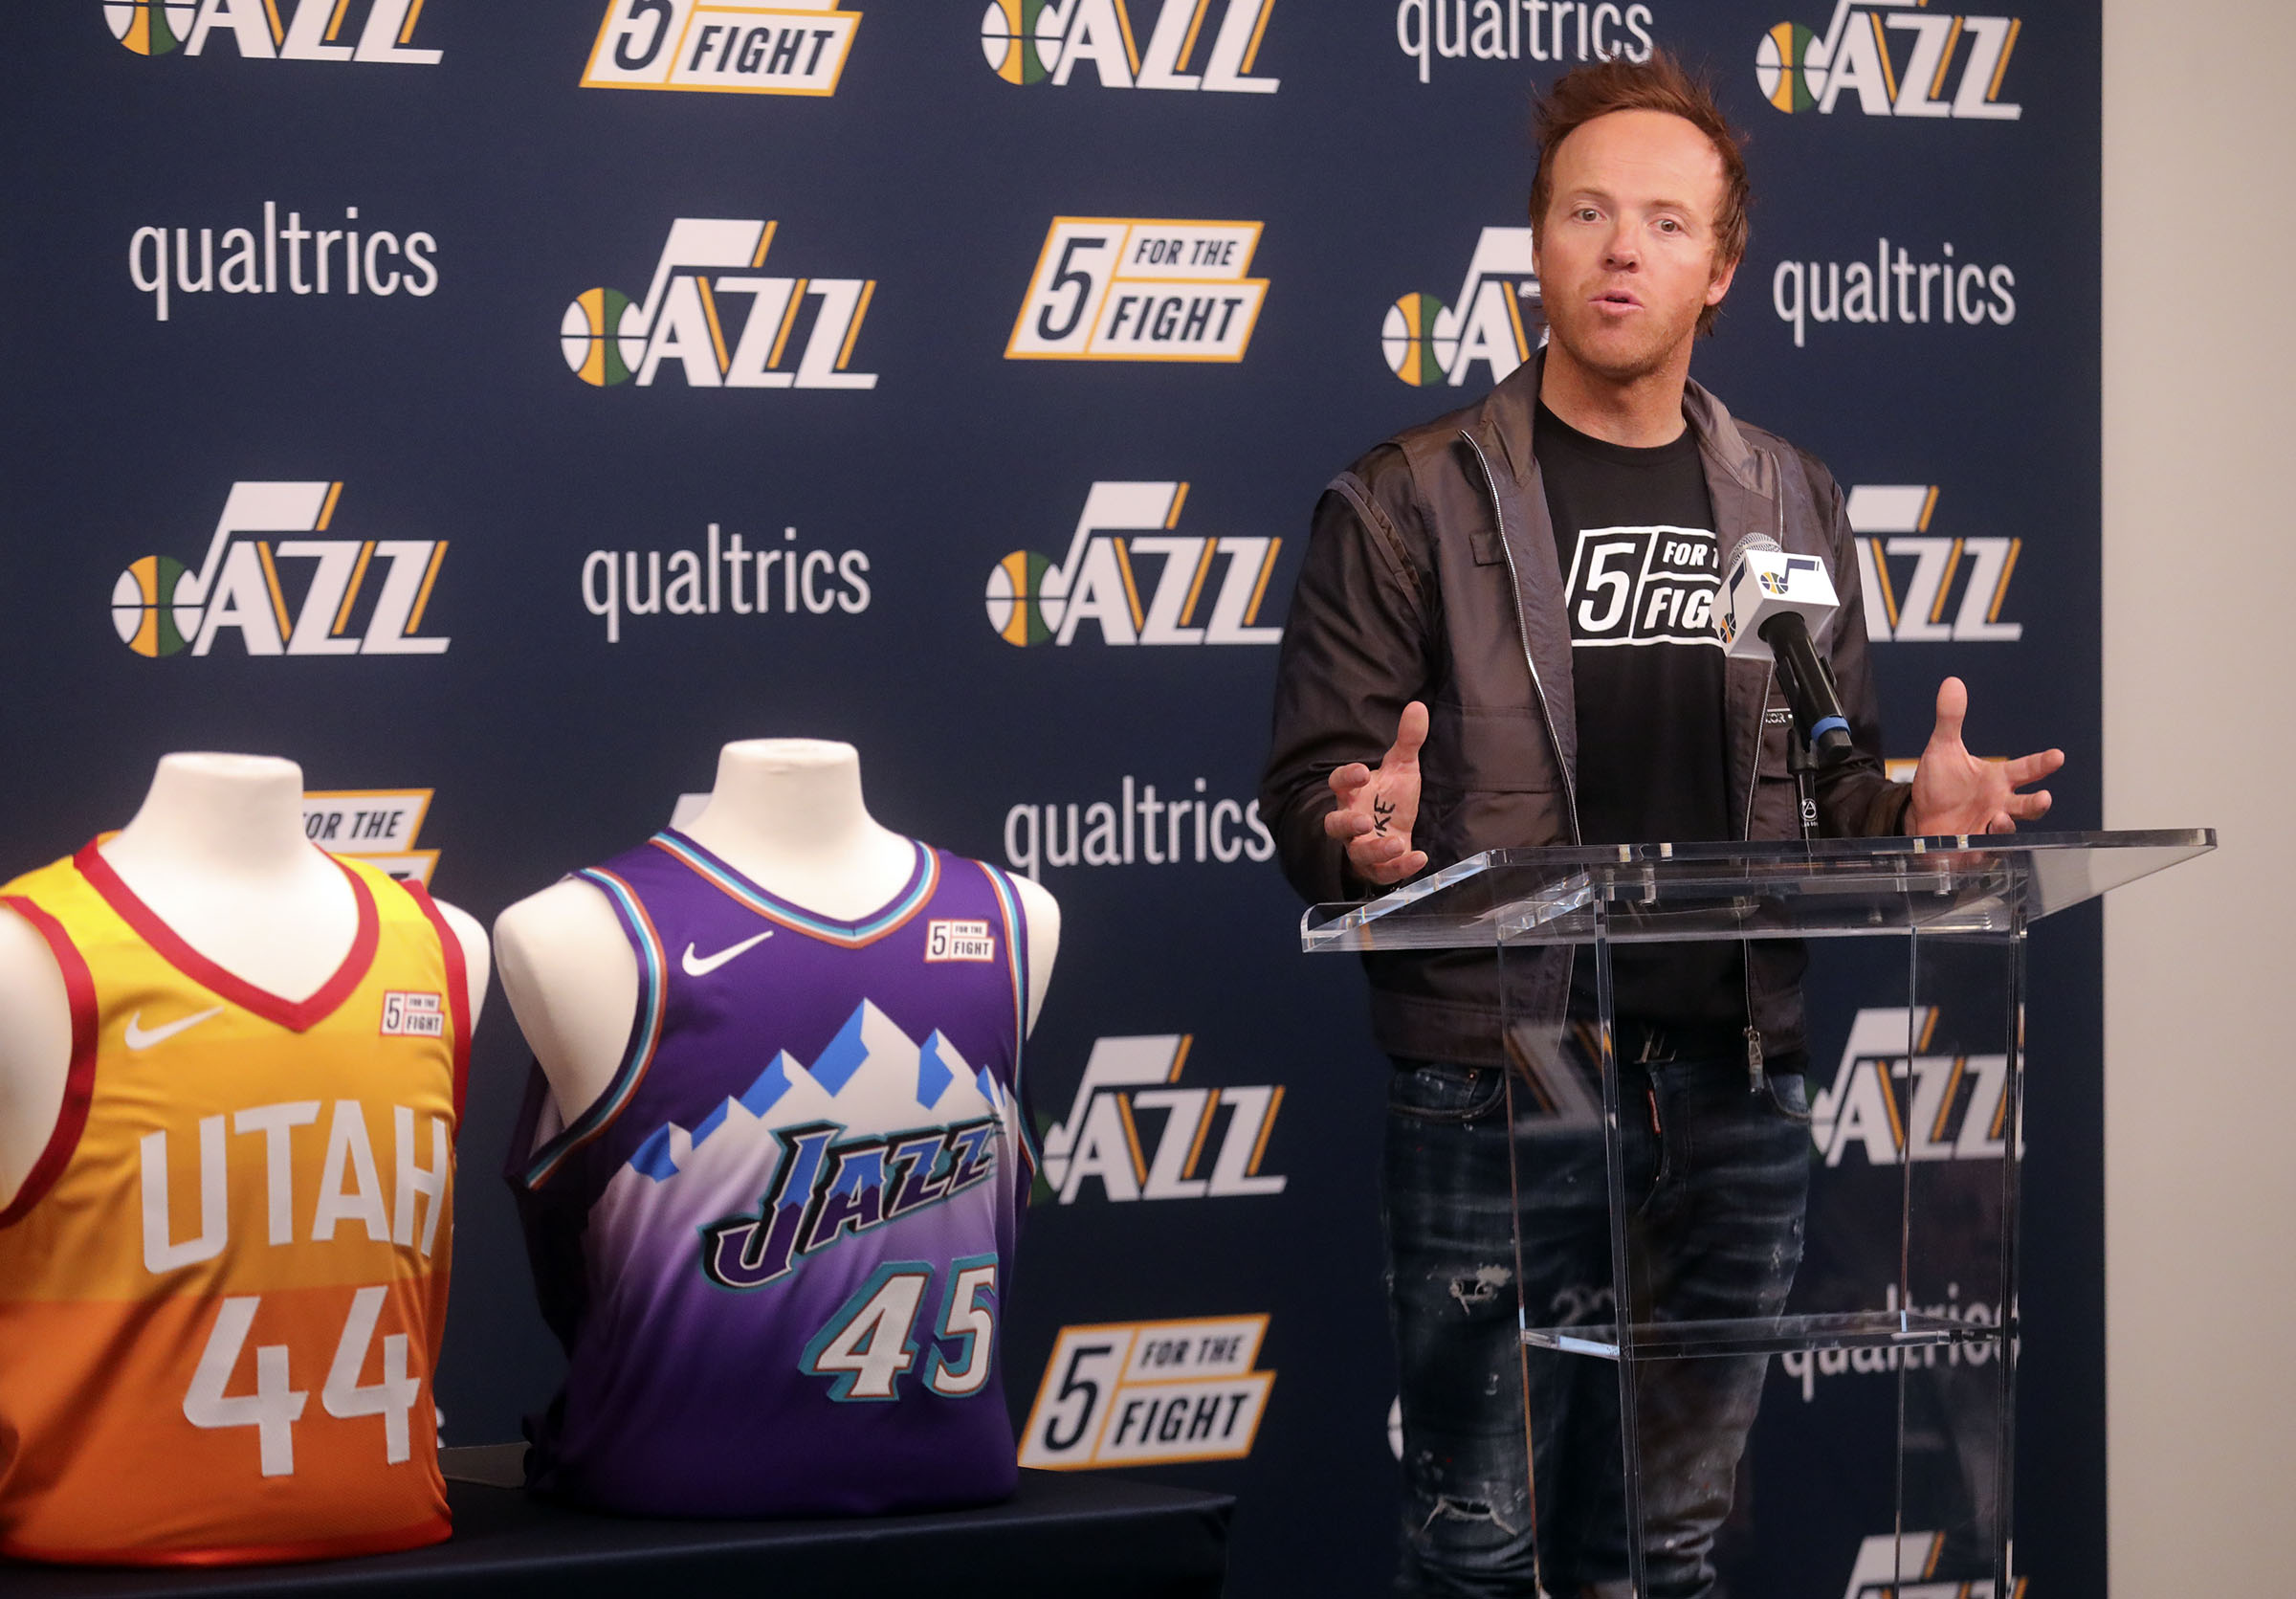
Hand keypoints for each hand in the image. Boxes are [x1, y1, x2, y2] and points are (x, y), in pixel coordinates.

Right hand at [1324, 702, 1429, 886]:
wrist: (1396, 831)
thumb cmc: (1391, 798)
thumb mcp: (1401, 767)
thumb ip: (1408, 740)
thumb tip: (1418, 707)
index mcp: (1352, 794)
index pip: (1338, 784)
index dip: (1347, 778)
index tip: (1362, 772)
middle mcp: (1351, 821)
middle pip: (1334, 824)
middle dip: (1346, 824)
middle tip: (1363, 821)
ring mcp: (1361, 847)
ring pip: (1357, 853)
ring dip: (1374, 849)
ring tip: (1395, 842)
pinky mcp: (1378, 868)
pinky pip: (1383, 872)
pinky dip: (1399, 867)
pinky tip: (1419, 857)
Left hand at [1907, 677, 2064, 835]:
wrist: (1919, 814)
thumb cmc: (1940, 782)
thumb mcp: (1943, 748)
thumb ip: (1950, 718)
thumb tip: (1952, 683)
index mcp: (1998, 779)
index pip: (2027, 769)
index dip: (2043, 763)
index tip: (2057, 756)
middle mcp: (1999, 803)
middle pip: (2028, 806)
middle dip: (2037, 803)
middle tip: (2044, 798)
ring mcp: (1988, 826)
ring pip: (2008, 829)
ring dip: (2007, 826)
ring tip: (1999, 819)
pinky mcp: (1973, 845)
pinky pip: (1984, 849)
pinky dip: (1982, 847)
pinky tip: (1975, 842)